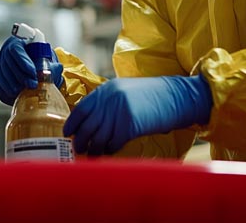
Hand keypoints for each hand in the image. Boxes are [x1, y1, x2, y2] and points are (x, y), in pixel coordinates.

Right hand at [0, 36, 63, 105]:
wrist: (27, 57)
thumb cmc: (37, 54)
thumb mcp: (44, 54)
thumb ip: (50, 61)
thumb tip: (57, 68)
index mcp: (17, 41)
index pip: (16, 50)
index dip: (24, 62)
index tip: (34, 72)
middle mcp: (6, 49)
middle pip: (9, 63)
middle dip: (21, 76)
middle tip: (32, 85)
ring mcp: (0, 60)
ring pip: (2, 73)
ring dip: (12, 83)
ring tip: (22, 91)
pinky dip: (5, 88)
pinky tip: (13, 93)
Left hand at [63, 74, 211, 155]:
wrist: (176, 97)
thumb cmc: (155, 96)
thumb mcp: (127, 91)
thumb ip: (109, 103)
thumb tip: (93, 122)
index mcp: (107, 90)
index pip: (82, 108)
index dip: (73, 123)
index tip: (69, 133)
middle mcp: (110, 100)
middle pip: (87, 126)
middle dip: (81, 141)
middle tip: (80, 149)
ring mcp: (119, 112)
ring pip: (98, 137)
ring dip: (94, 149)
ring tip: (93, 155)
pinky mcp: (129, 125)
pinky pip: (113, 143)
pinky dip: (110, 150)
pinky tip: (111, 151)